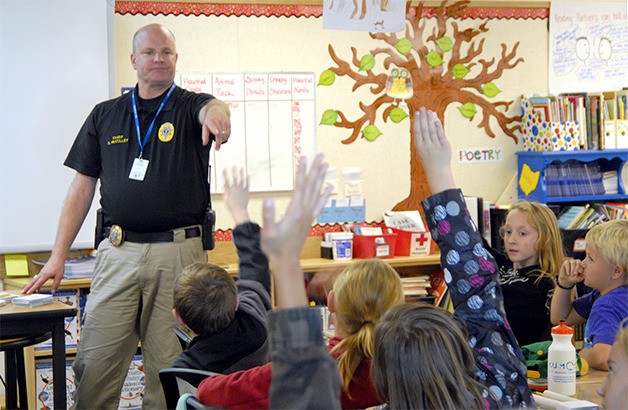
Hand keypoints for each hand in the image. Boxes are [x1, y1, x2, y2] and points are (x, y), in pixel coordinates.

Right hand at [23, 256, 64, 293]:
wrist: (57, 257)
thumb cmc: (58, 265)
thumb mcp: (59, 276)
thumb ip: (56, 284)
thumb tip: (53, 290)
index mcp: (45, 275)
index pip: (38, 284)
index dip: (33, 289)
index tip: (28, 292)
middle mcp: (41, 274)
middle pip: (33, 282)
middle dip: (27, 287)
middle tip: (23, 292)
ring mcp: (41, 272)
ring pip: (34, 279)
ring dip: (30, 284)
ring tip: (26, 289)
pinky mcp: (42, 271)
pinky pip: (37, 277)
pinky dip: (34, 281)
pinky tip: (34, 283)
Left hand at [200, 100, 230, 148]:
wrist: (217, 110)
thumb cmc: (210, 120)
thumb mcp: (205, 126)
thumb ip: (204, 135)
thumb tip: (204, 143)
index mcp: (211, 121)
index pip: (214, 125)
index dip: (215, 129)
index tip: (217, 133)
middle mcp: (218, 120)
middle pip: (220, 133)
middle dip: (219, 142)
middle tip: (217, 148)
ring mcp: (224, 121)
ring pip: (225, 134)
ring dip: (223, 140)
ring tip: (219, 143)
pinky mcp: (229, 123)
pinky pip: (229, 133)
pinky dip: (226, 137)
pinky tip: (223, 139)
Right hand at [223, 167, 249, 224]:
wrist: (239, 210)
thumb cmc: (232, 206)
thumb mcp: (225, 199)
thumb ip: (225, 192)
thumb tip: (225, 187)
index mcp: (229, 190)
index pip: (226, 180)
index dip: (225, 174)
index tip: (224, 169)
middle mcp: (236, 189)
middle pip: (235, 178)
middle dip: (234, 171)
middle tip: (233, 166)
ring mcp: (242, 190)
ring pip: (241, 180)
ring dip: (241, 174)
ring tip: (241, 168)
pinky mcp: (246, 192)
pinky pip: (247, 184)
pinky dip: (248, 179)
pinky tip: (248, 175)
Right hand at [261, 154, 332, 307]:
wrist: (286, 260)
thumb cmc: (274, 246)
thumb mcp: (268, 231)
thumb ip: (268, 215)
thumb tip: (267, 198)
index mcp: (295, 211)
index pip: (300, 186)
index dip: (301, 170)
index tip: (303, 157)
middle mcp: (305, 211)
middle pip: (312, 185)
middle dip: (315, 169)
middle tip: (321, 155)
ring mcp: (309, 215)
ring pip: (317, 192)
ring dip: (321, 177)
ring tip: (325, 164)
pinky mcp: (310, 220)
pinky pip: (320, 204)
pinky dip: (325, 194)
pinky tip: (329, 187)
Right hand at [413, 107, 454, 193]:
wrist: (437, 170)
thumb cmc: (428, 158)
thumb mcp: (421, 149)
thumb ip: (422, 136)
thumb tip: (423, 121)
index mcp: (419, 146)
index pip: (417, 131)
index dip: (417, 121)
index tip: (417, 112)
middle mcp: (426, 145)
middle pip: (424, 128)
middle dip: (423, 117)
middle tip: (423, 108)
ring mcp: (435, 146)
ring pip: (432, 130)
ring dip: (430, 119)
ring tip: (429, 111)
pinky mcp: (444, 146)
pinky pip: (441, 134)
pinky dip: (438, 126)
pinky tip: (436, 120)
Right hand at [558, 258, 583, 287]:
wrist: (565, 279)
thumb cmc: (573, 278)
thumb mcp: (576, 279)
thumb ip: (579, 278)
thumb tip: (582, 278)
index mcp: (582, 266)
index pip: (583, 265)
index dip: (582, 268)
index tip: (580, 272)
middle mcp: (577, 262)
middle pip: (578, 262)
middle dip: (577, 268)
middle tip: (575, 274)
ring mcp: (572, 261)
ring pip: (573, 262)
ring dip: (572, 269)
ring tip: (571, 275)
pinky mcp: (566, 262)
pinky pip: (567, 263)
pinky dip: (568, 269)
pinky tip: (568, 274)